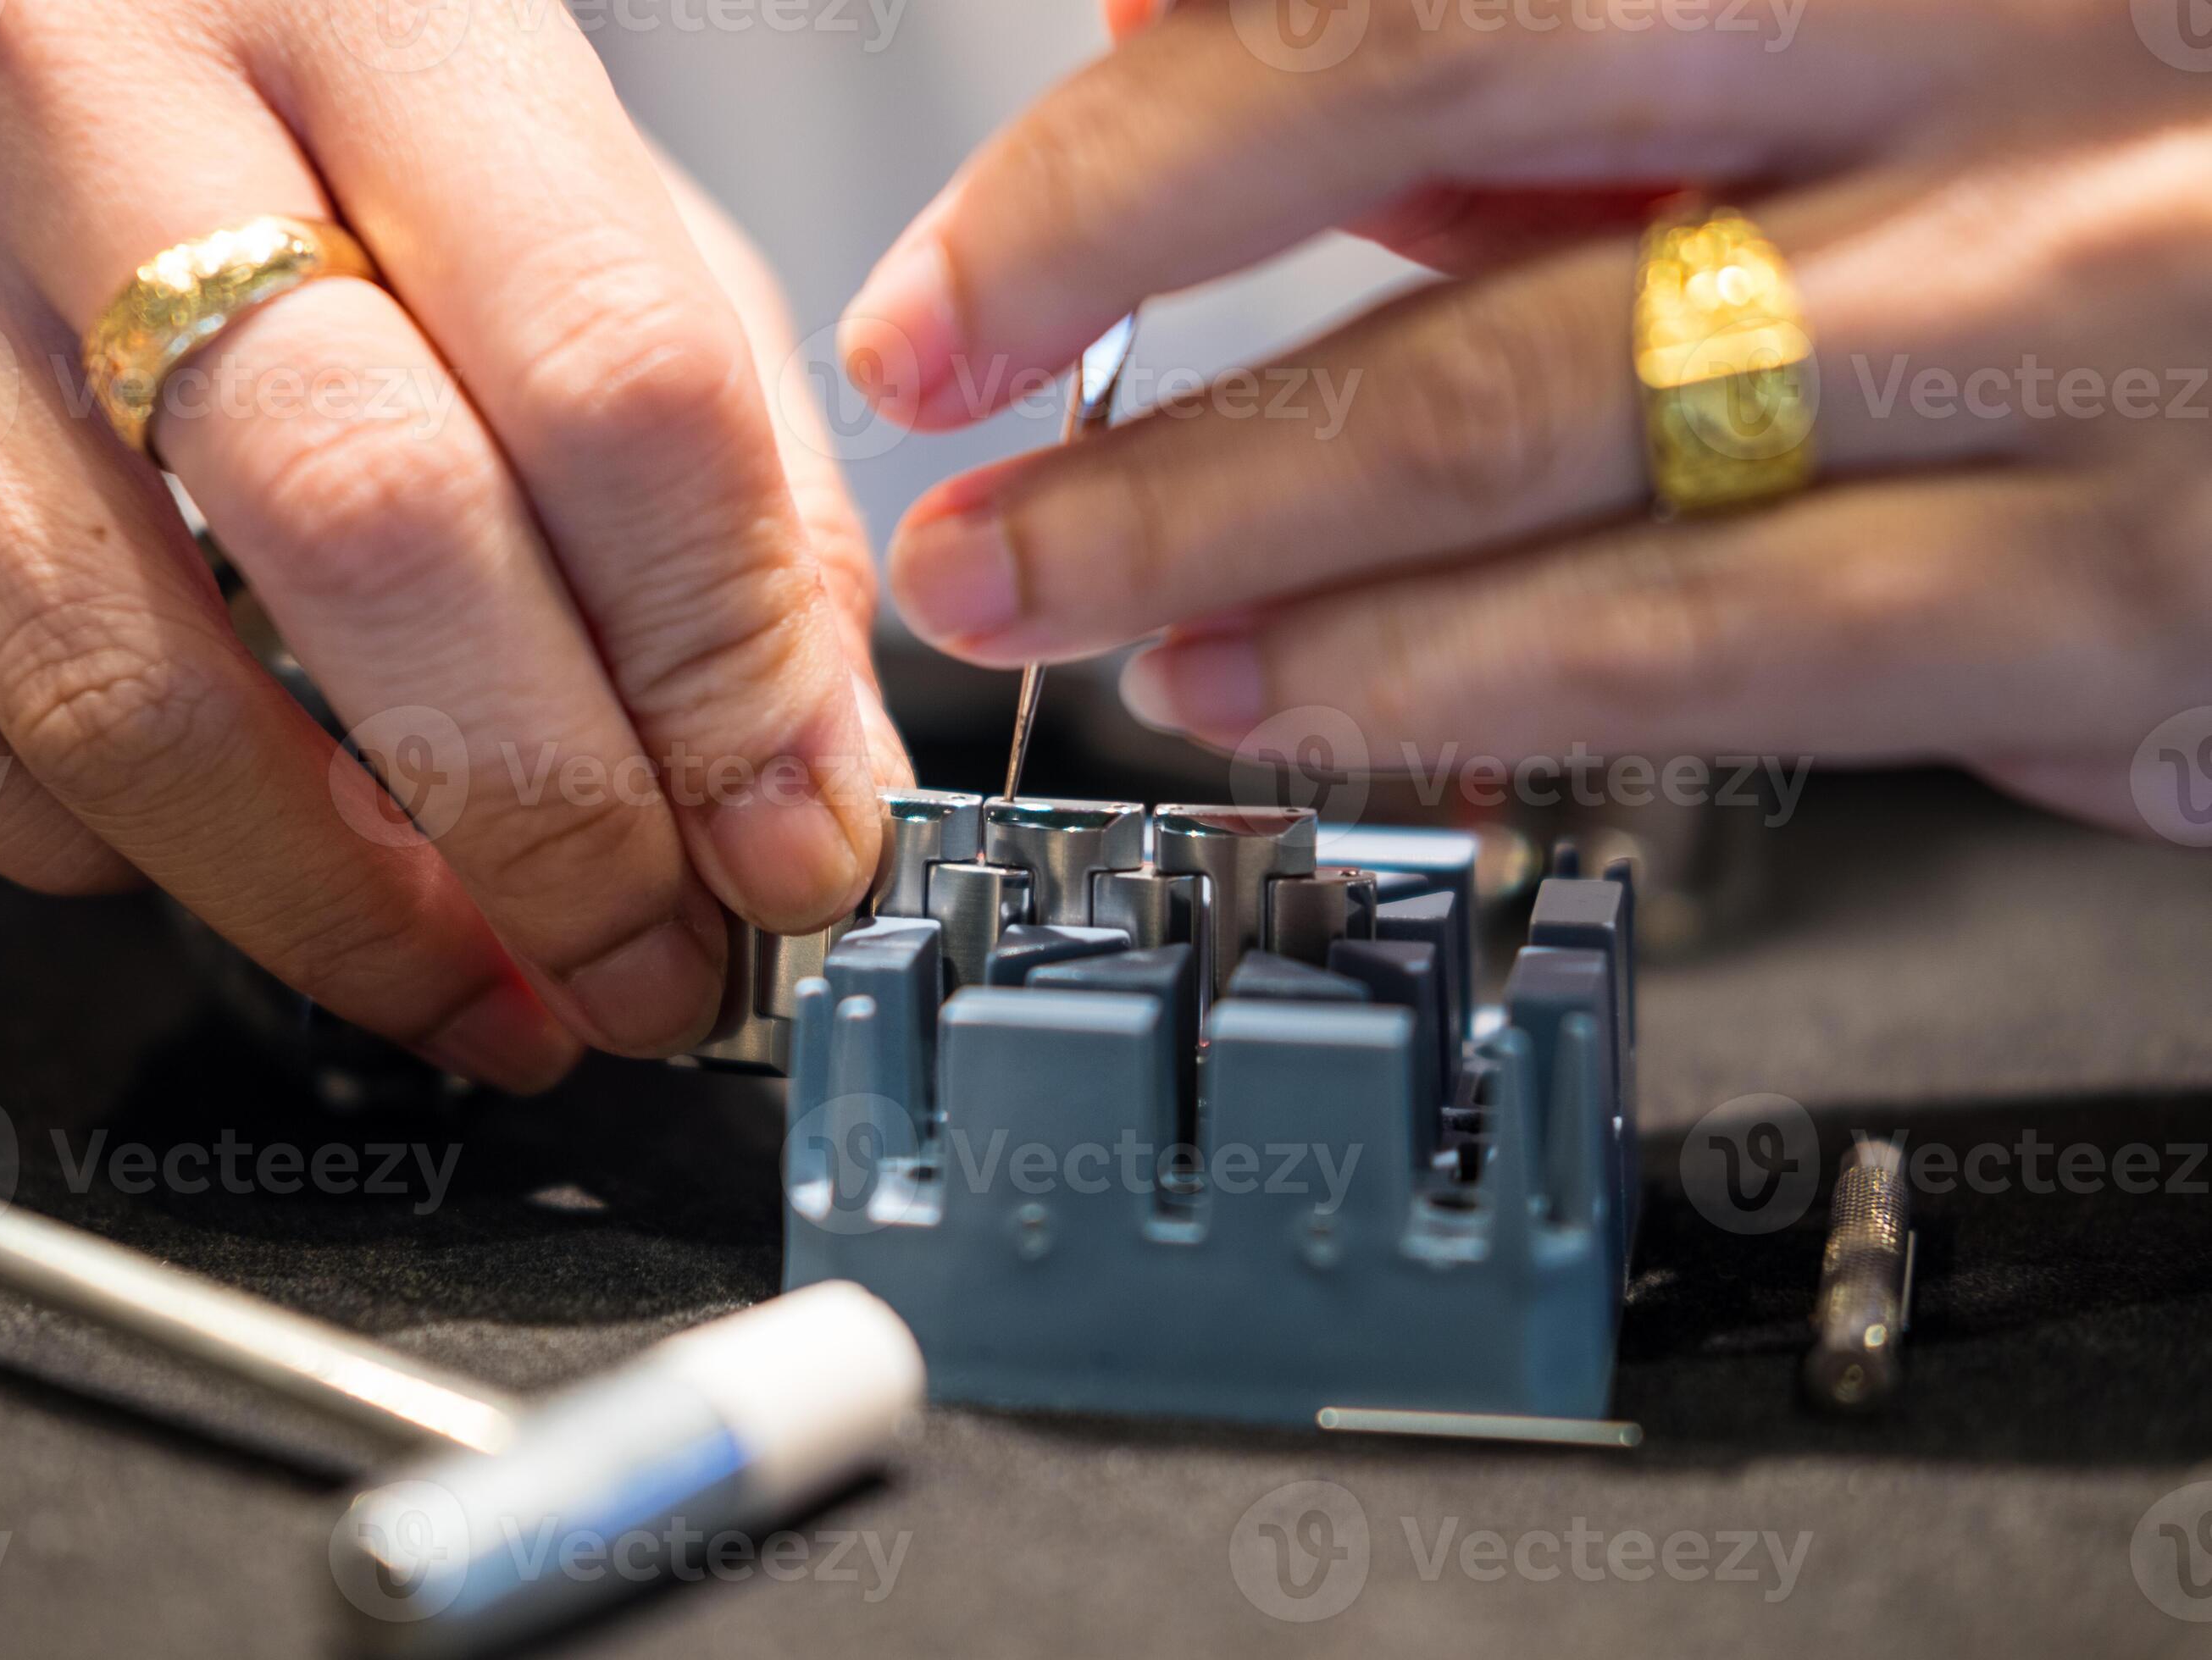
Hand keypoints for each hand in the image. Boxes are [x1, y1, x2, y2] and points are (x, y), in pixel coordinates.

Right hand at [0, 0, 903, 1092]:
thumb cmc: (323, 116)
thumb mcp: (583, 216)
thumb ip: (734, 485)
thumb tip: (801, 791)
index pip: (604, 368)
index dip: (721, 665)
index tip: (787, 840)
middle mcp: (69, 89)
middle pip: (361, 531)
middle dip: (548, 823)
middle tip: (647, 961)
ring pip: (120, 694)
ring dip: (347, 909)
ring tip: (491, 979)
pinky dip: (110, 858)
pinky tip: (231, 848)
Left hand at [845, 0, 2211, 839]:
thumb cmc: (2156, 213)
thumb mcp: (1882, 75)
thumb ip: (1565, 73)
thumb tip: (1194, 36)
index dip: (1170, 61)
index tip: (986, 189)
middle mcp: (2020, 37)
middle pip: (1443, 59)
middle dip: (1114, 227)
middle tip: (932, 351)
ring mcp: (2082, 307)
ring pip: (1523, 394)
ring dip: (1212, 508)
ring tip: (1030, 578)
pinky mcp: (2118, 586)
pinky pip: (1685, 631)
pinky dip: (1425, 669)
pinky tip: (1261, 692)